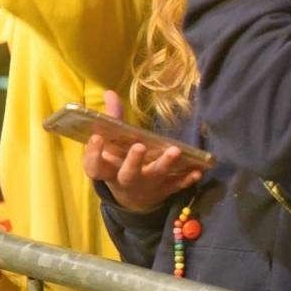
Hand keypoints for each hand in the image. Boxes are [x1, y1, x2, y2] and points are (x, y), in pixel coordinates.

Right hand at [82, 90, 204, 212]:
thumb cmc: (117, 164)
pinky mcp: (164, 190)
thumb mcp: (110, 146)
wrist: (131, 198)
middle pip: (128, 174)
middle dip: (134, 161)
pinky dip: (187, 179)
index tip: (96, 137)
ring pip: (155, 176)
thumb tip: (110, 92)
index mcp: (107, 170)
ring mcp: (147, 186)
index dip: (93, 153)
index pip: (94, 165)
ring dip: (165, 164)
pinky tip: (197, 170)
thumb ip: (112, 121)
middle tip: (139, 146)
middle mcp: (125, 180)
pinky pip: (176, 185)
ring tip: (175, 150)